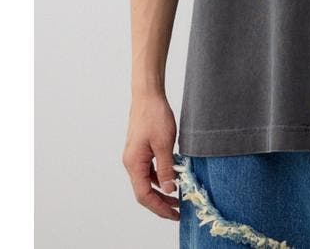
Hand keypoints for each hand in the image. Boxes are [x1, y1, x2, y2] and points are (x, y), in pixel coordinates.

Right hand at [121, 90, 180, 221]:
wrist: (148, 95)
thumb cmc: (154, 115)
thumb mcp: (164, 144)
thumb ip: (166, 169)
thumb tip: (169, 190)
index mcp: (134, 163)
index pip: (144, 195)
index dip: (159, 208)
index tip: (174, 214)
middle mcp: (131, 162)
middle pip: (144, 191)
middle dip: (161, 203)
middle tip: (178, 211)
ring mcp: (135, 156)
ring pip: (146, 181)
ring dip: (161, 191)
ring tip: (178, 197)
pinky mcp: (141, 150)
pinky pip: (149, 170)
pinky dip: (160, 177)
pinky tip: (173, 177)